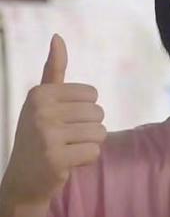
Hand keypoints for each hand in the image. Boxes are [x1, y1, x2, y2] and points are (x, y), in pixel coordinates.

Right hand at [1, 34, 106, 203]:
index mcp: (40, 93)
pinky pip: (95, 152)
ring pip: (100, 132)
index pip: (92, 94)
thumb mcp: (42, 99)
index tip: (62, 119)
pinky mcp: (56, 159)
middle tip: (65, 137)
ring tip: (67, 148)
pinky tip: (68, 161)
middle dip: (88, 127)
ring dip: (89, 143)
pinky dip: (86, 159)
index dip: (84, 109)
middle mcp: (41, 111)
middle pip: (98, 112)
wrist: (23, 180)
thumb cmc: (39, 133)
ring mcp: (48, 135)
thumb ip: (53, 68)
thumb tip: (58, 36)